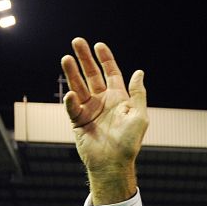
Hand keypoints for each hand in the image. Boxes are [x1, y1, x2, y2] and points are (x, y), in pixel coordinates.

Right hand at [60, 38, 147, 203]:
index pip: (111, 74)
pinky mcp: (77, 121)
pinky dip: (70, 100)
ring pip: (78, 86)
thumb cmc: (129, 143)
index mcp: (119, 99)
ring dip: (72, 72)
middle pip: (92, 75)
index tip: (99, 45)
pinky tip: (71, 95)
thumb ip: (138, 94)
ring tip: (66, 58)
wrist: (113, 164)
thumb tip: (139, 72)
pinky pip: (71, 107)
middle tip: (77, 41)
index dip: (105, 59)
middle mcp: (103, 102)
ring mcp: (89, 110)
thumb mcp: (139, 116)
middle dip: (85, 58)